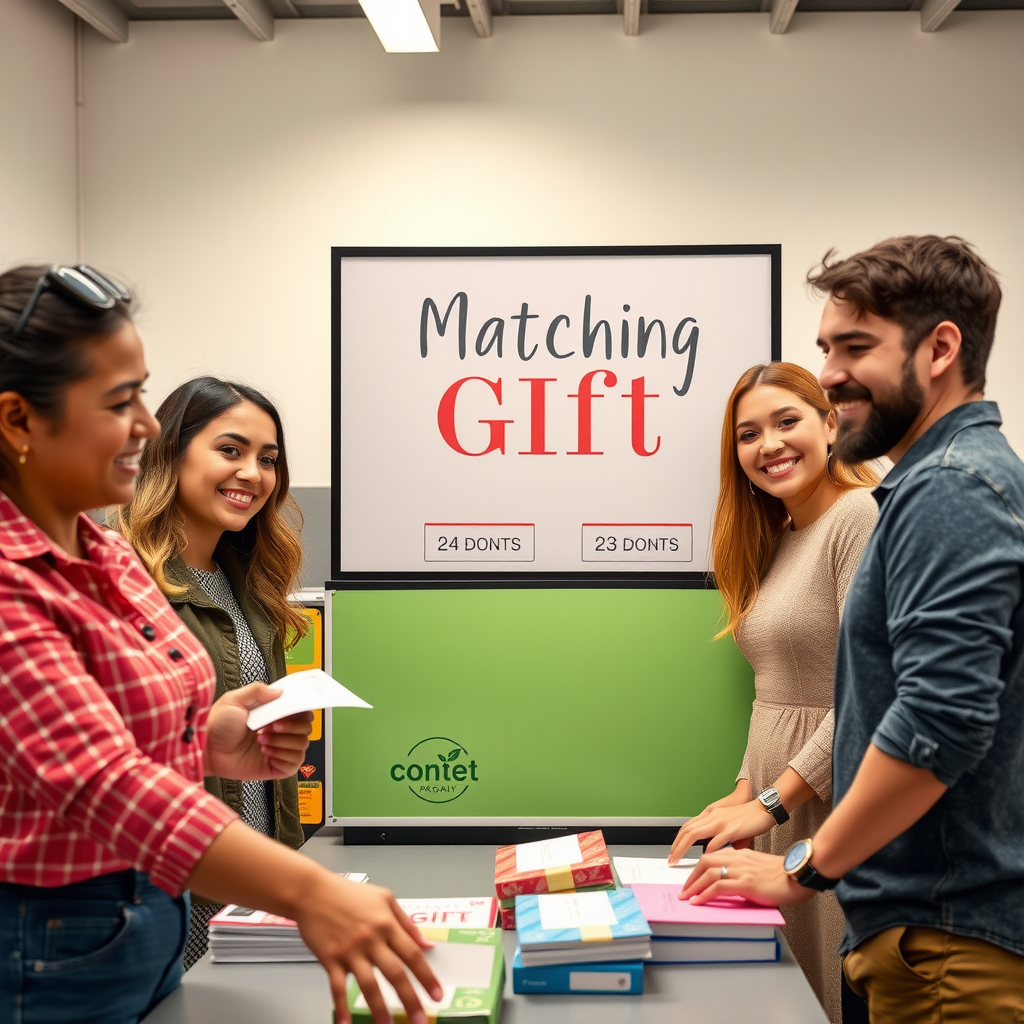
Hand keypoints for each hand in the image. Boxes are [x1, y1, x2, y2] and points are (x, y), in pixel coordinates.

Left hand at [204, 683, 312, 779]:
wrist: (205, 749)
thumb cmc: (215, 726)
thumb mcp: (234, 700)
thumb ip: (257, 691)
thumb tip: (279, 691)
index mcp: (272, 713)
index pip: (301, 710)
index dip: (300, 710)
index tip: (291, 710)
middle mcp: (278, 731)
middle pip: (306, 728)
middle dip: (291, 726)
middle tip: (272, 726)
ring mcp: (277, 749)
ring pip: (302, 745)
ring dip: (283, 742)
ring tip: (262, 740)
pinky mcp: (274, 766)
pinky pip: (293, 763)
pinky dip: (283, 756)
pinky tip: (265, 752)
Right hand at [292, 874, 442, 1023]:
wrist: (313, 892)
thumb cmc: (349, 893)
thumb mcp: (385, 898)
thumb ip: (406, 922)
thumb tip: (427, 943)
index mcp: (387, 924)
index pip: (412, 954)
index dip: (427, 977)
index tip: (437, 995)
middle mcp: (371, 939)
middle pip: (395, 974)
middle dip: (410, 1000)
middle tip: (421, 1021)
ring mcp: (350, 951)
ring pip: (369, 986)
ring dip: (380, 1010)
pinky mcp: (330, 959)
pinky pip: (337, 988)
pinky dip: (342, 1007)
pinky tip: (346, 1023)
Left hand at [669, 798, 773, 861]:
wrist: (765, 809)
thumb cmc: (749, 819)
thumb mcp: (730, 826)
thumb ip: (721, 838)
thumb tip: (715, 854)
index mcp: (711, 814)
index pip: (688, 826)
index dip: (678, 840)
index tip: (673, 852)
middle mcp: (712, 816)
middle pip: (686, 830)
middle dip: (676, 846)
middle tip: (670, 859)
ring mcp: (720, 822)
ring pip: (694, 834)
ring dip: (683, 849)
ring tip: (678, 861)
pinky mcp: (731, 830)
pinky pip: (714, 842)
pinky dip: (707, 852)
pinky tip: (703, 861)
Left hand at [679, 847, 813, 907]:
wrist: (801, 875)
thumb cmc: (785, 875)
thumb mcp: (760, 868)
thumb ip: (746, 870)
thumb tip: (733, 883)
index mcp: (742, 854)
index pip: (714, 856)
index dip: (699, 867)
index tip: (692, 878)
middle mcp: (739, 859)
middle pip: (706, 861)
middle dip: (692, 875)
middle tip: (685, 889)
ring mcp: (742, 870)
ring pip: (709, 872)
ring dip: (694, 886)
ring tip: (687, 897)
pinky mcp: (746, 883)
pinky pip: (718, 886)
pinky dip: (705, 894)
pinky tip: (698, 901)